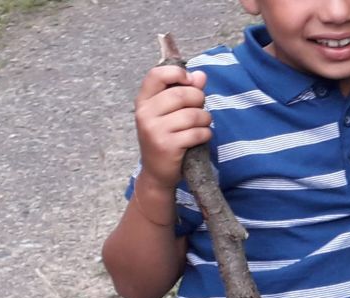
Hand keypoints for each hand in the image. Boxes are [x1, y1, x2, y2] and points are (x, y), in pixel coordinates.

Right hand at [132, 66, 210, 190]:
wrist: (157, 172)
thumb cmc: (166, 137)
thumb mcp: (170, 112)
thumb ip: (185, 90)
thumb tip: (200, 75)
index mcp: (143, 101)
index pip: (157, 74)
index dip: (178, 73)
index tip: (189, 81)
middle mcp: (145, 114)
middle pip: (182, 94)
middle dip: (199, 100)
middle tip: (199, 111)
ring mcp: (155, 130)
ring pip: (193, 114)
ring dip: (205, 120)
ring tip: (200, 126)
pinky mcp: (167, 146)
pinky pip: (197, 132)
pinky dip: (205, 134)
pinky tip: (199, 138)